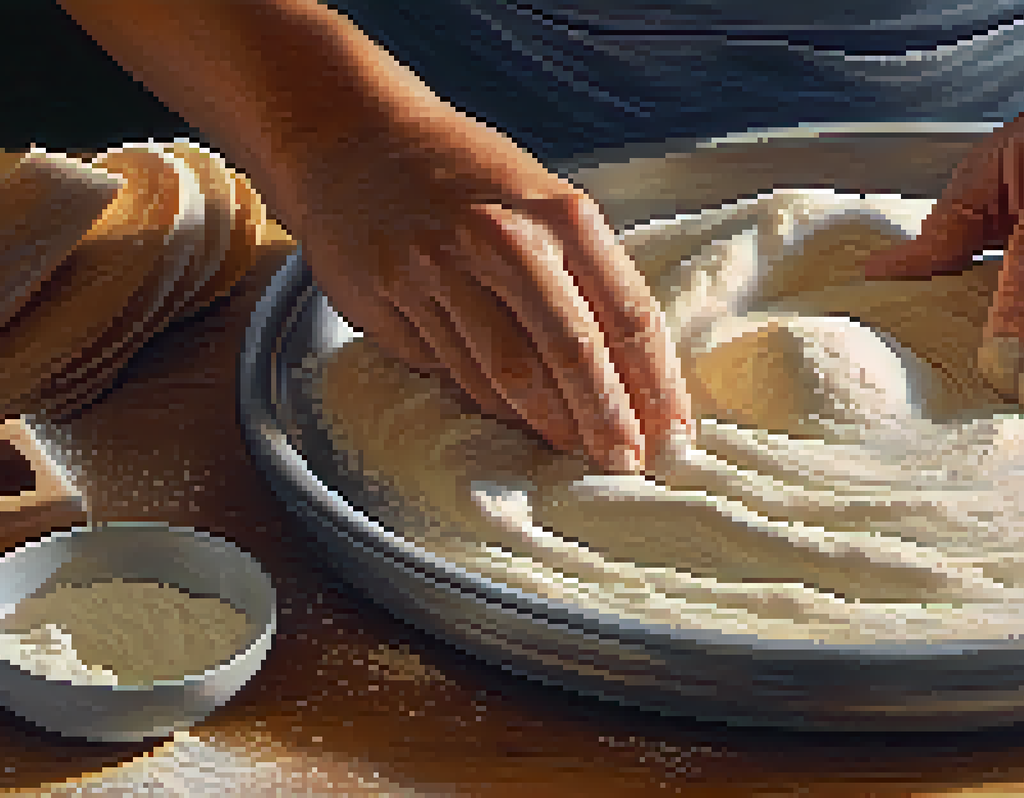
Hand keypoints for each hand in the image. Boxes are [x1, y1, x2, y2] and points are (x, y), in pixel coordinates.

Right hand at [274, 119, 691, 473]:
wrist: (351, 134)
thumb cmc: (466, 175)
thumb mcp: (540, 199)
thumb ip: (584, 271)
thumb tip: (632, 373)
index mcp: (560, 213)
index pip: (627, 313)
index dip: (656, 383)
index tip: (671, 432)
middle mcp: (503, 238)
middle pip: (571, 351)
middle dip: (604, 419)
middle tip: (623, 462)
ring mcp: (440, 268)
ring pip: (505, 372)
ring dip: (545, 423)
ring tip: (572, 450)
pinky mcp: (390, 296)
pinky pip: (449, 369)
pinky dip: (486, 402)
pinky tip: (510, 419)